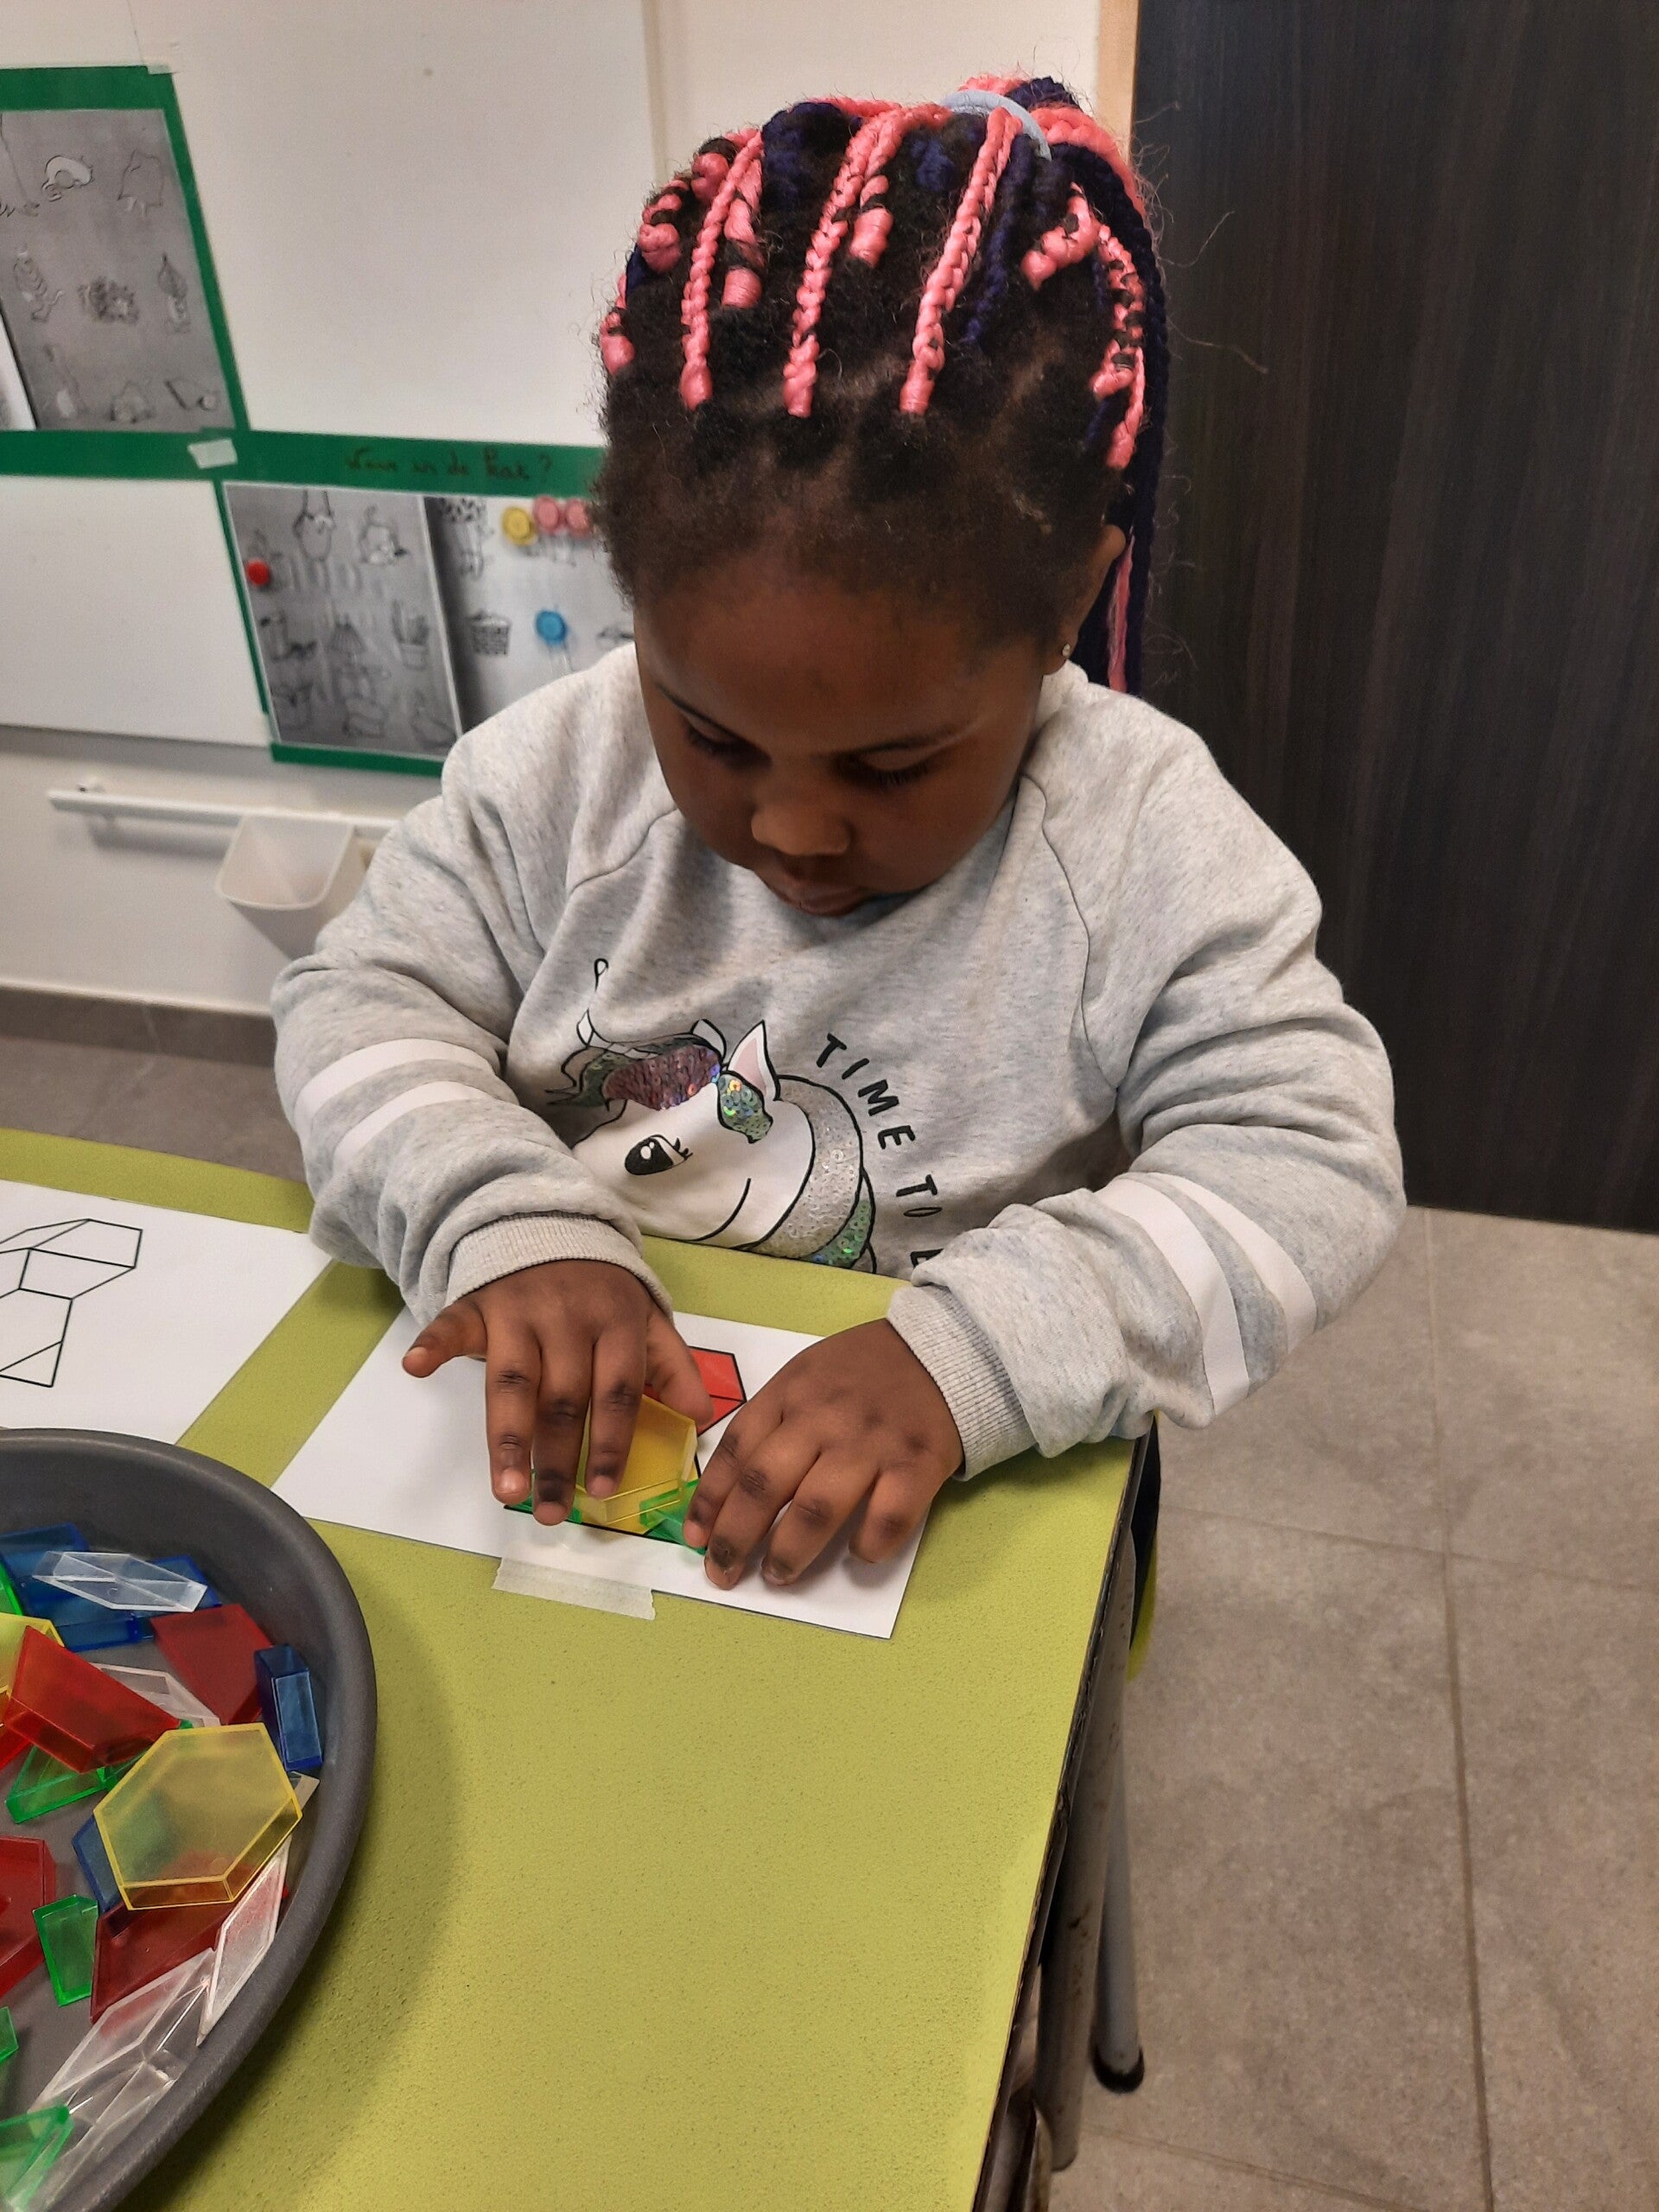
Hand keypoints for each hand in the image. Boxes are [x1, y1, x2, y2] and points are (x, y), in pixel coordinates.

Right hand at [402, 1259, 711, 1523]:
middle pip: (562, 1398)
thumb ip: (673, 1366)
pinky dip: (433, 1342)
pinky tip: (416, 1367)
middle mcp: (569, 1317)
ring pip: (512, 1380)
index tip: (602, 1490)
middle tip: (550, 1514)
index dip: (610, 1441)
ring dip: (507, 1437)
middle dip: (556, 1459)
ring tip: (506, 1491)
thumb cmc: (602, 1290)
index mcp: (617, 1323)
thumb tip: (701, 1420)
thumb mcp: (646, 1318)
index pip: (616, 1390)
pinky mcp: (478, 1301)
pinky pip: (452, 1322)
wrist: (554, 1224)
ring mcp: (519, 1309)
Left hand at [683, 1320, 962, 1588]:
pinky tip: (858, 1553)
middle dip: (736, 1537)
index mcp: (790, 1393)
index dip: (710, 1500)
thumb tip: (726, 1491)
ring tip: (777, 1575)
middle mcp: (824, 1418)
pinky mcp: (917, 1463)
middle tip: (724, 1572)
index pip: (737, 1451)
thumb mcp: (804, 1377)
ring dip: (790, 1551)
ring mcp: (871, 1442)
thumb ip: (769, 1423)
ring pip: (817, 1509)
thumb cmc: (861, 1373)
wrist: (941, 1351)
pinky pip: (887, 1518)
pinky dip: (868, 1545)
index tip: (695, 1539)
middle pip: (766, 1486)